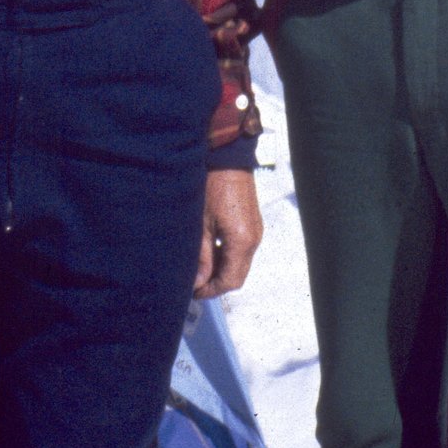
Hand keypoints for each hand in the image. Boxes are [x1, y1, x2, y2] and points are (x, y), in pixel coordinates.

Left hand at [194, 167, 262, 298]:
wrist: (228, 156)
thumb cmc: (211, 186)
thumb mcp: (201, 224)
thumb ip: (202, 256)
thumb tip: (198, 282)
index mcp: (242, 242)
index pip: (230, 280)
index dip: (211, 290)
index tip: (192, 291)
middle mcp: (254, 239)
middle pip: (237, 275)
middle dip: (216, 282)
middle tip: (194, 281)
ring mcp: (255, 230)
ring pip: (240, 263)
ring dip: (221, 269)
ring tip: (199, 265)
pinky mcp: (252, 222)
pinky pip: (242, 249)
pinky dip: (227, 255)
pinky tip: (209, 249)